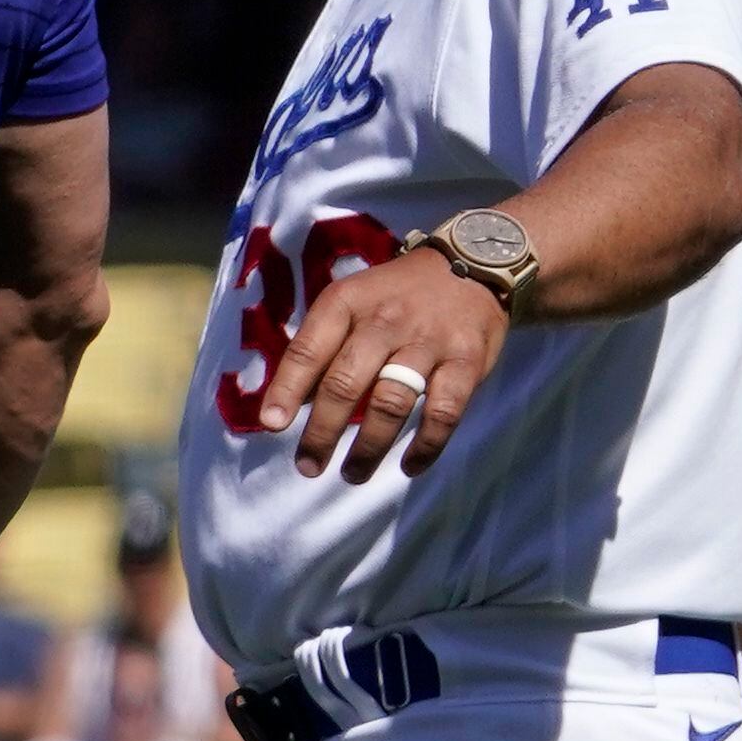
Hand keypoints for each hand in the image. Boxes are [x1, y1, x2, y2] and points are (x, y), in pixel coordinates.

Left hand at [259, 248, 512, 483]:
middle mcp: (385, 320)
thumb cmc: (395, 296)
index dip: (287, 389)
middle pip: (345, 383)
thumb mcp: (352, 301)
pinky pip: (444, 413)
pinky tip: (409, 466)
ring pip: (390, 403)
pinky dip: (426, 446)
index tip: (272, 425)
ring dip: (368, 447)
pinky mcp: (467, 361)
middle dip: (322, 432)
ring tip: (352, 474)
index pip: (309, 349)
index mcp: (348, 302)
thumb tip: (288, 406)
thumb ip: (323, 346)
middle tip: (308, 466)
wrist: (470, 266)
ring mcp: (428, 342)